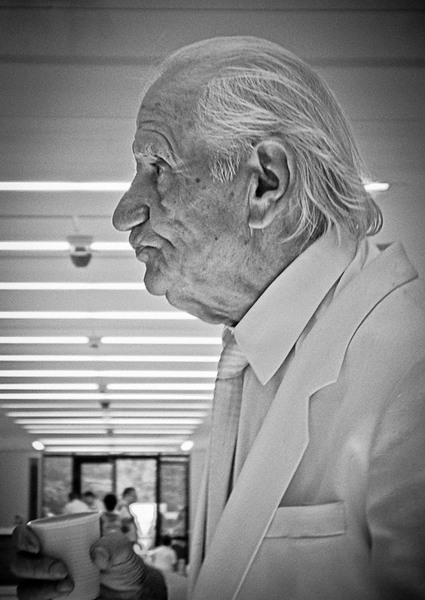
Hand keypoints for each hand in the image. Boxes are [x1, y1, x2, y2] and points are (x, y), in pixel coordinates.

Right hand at [11, 526, 166, 599]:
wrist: (129, 593)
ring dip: (40, 588)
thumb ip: (113, 544)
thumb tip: (94, 554)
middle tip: (61, 569)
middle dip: (34, 567)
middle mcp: (45, 560)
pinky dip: (44, 599)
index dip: (22, 537)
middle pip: (20, 563)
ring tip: (69, 585)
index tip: (36, 546)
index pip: (25, 534)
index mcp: (56, 539)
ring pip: (24, 587)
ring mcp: (45, 584)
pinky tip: (64, 595)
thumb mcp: (122, 548)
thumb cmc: (121, 564)